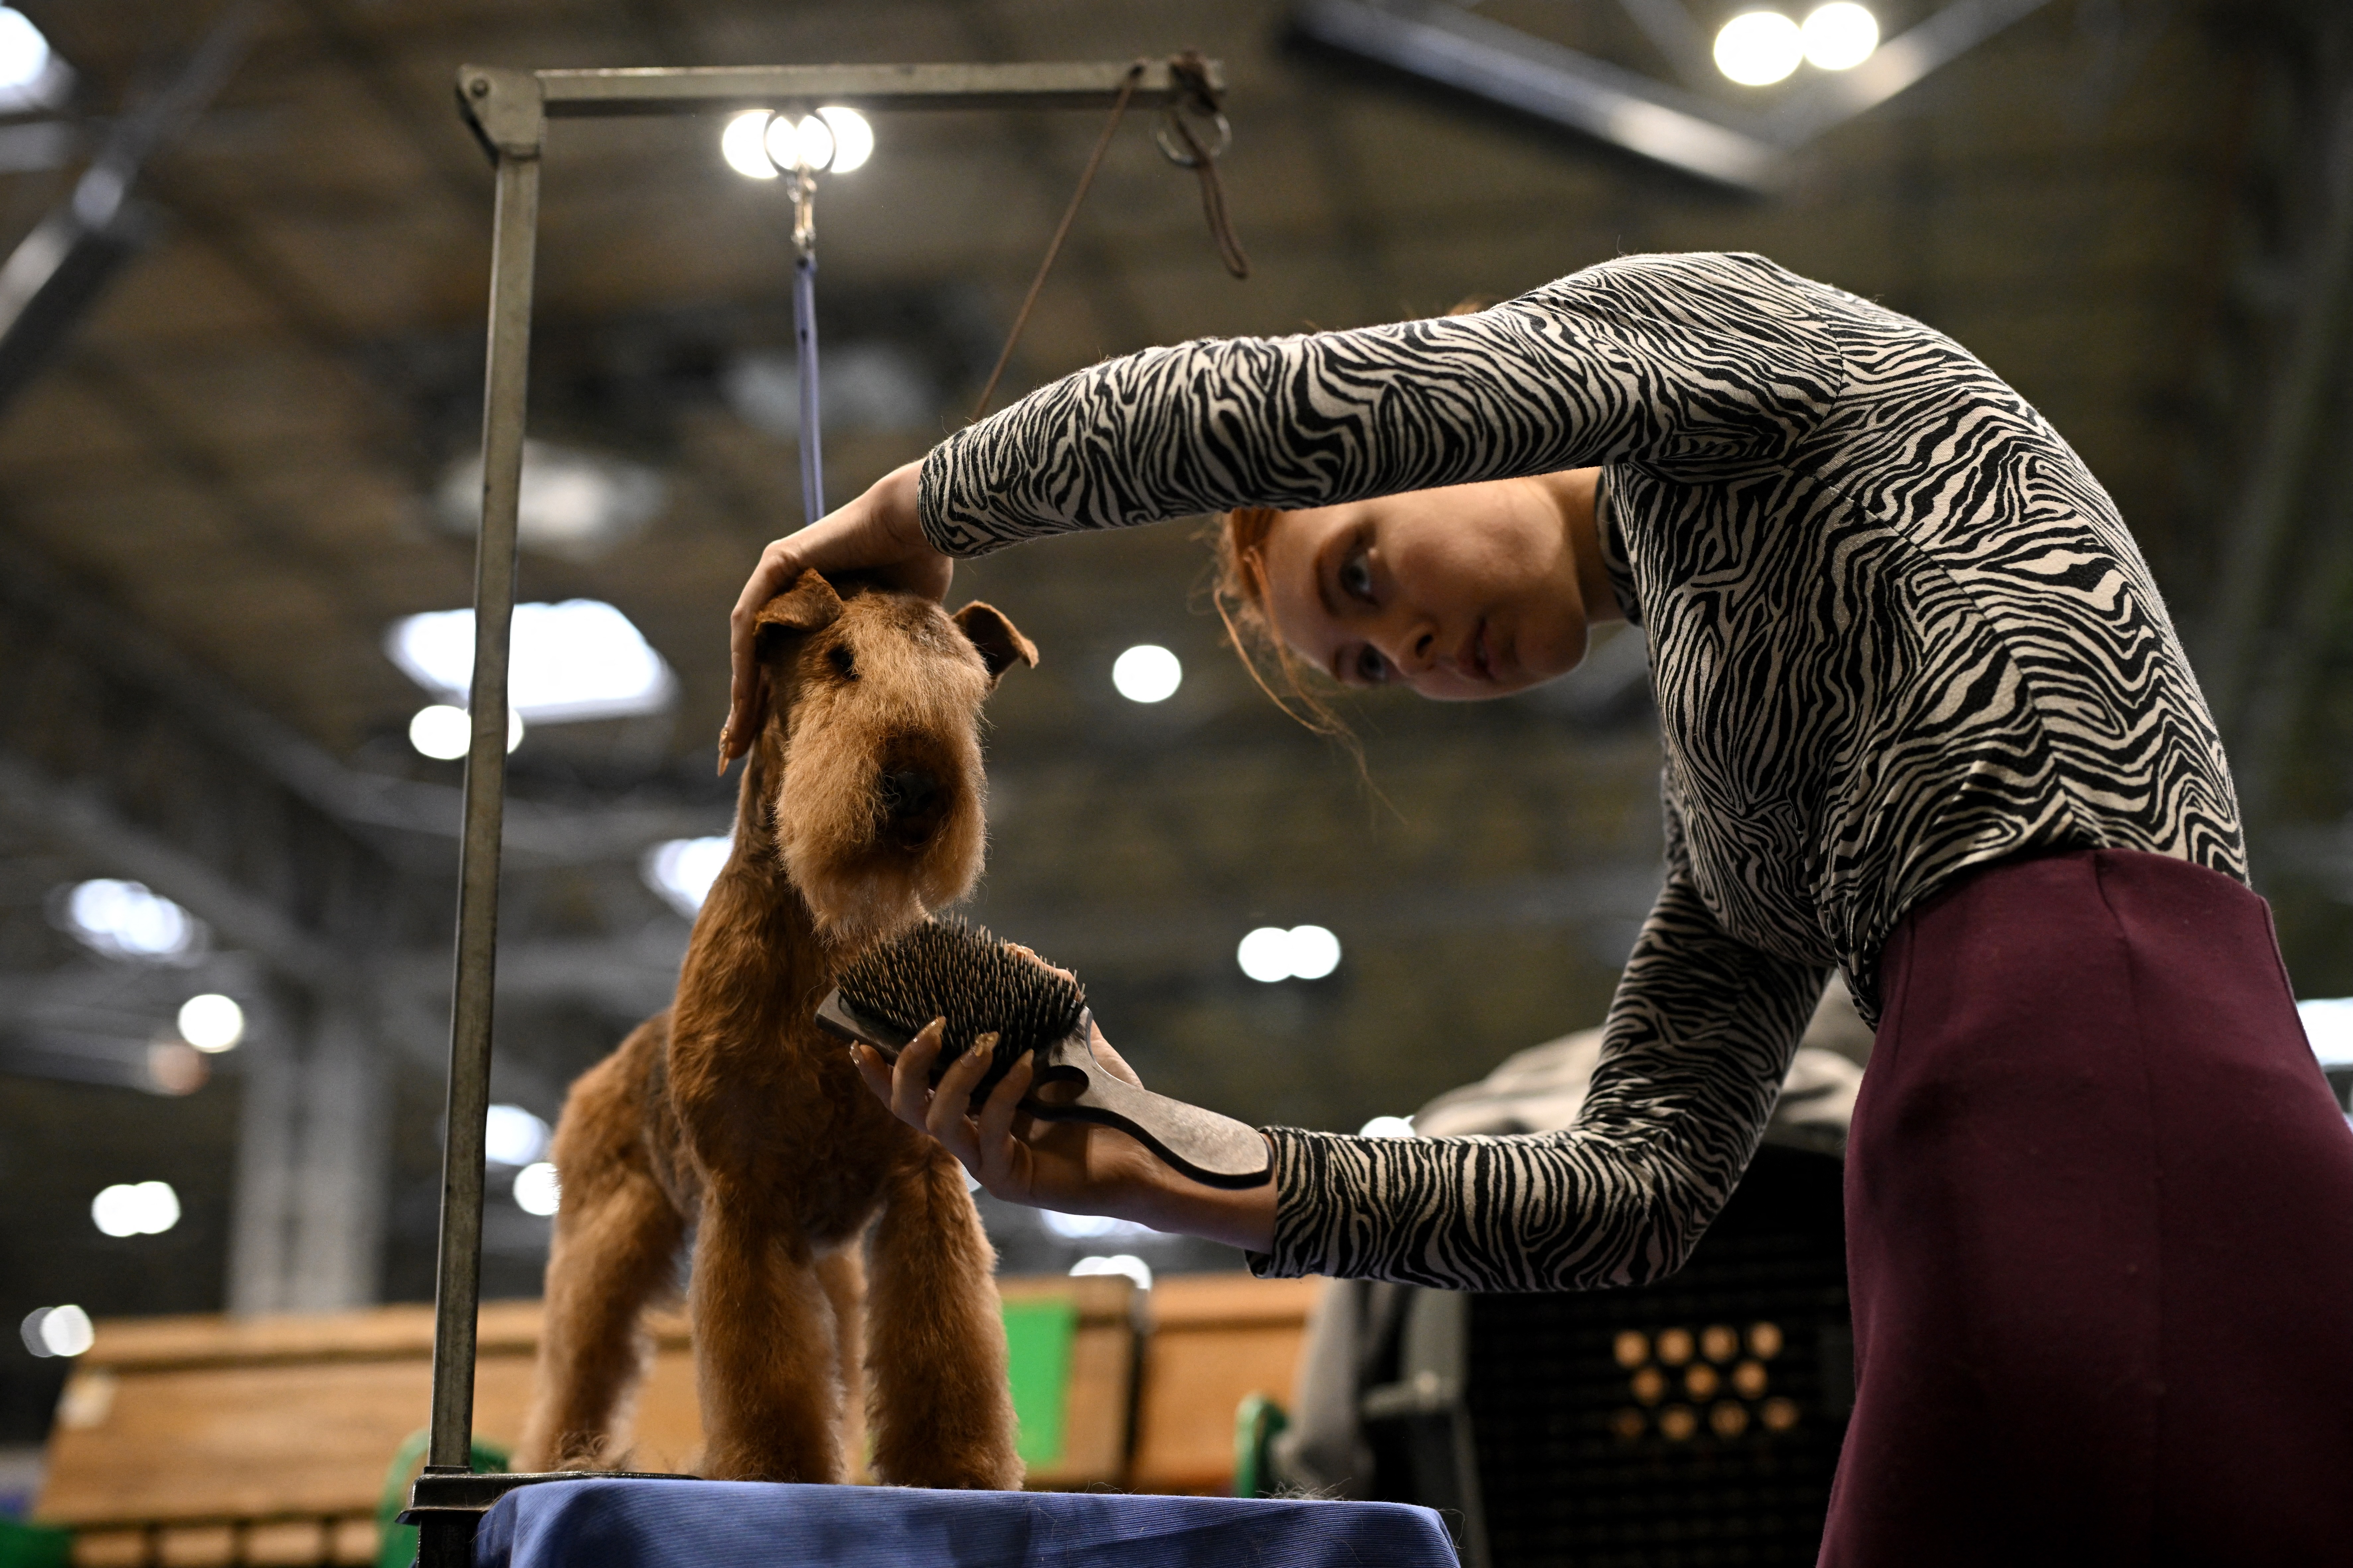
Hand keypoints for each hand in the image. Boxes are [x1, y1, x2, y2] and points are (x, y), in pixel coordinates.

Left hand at [722, 461, 949, 765]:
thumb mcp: (897, 629)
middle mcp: (791, 590)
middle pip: (760, 660)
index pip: (785, 664)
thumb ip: (884, 656)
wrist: (923, 524)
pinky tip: (743, 700)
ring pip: (749, 645)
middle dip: (748, 711)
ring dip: (740, 694)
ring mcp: (780, 574)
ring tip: (736, 739)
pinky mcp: (779, 563)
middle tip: (735, 755)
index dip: (775, 706)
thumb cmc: (923, 568)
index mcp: (817, 606)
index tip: (765, 748)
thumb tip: (903, 702)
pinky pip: (751, 621)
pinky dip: (745, 662)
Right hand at [850, 1018, 1278, 1252]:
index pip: (910, 1093)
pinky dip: (1001, 1094)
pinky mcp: (1009, 1181)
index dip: (881, 1071)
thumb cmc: (1110, 1103)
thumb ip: (1047, 1003)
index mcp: (975, 1109)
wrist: (1149, 1152)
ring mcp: (987, 1164)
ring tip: (989, 1042)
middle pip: (906, 1109)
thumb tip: (1020, 953)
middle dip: (907, 1065)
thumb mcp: (1076, 1045)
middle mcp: (972, 1139)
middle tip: (933, 1027)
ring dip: (957, 1075)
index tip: (861, 1039)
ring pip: (936, 1122)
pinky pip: (985, 1133)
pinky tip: (1027, 1066)